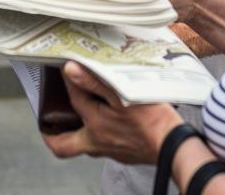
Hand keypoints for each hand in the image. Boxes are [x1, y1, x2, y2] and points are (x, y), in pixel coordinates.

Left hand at [42, 62, 180, 164]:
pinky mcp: (126, 154)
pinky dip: (103, 134)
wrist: (176, 146)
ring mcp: (112, 151)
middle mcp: (98, 142)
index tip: (69, 70)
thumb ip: (95, 81)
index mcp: (94, 125)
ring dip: (80, 131)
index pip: (74, 100)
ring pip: (86, 145)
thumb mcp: (123, 93)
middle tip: (49, 124)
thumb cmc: (153, 120)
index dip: (71, 82)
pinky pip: (106, 145)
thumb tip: (71, 71)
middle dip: (53, 135)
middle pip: (64, 145)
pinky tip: (113, 123)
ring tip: (81, 117)